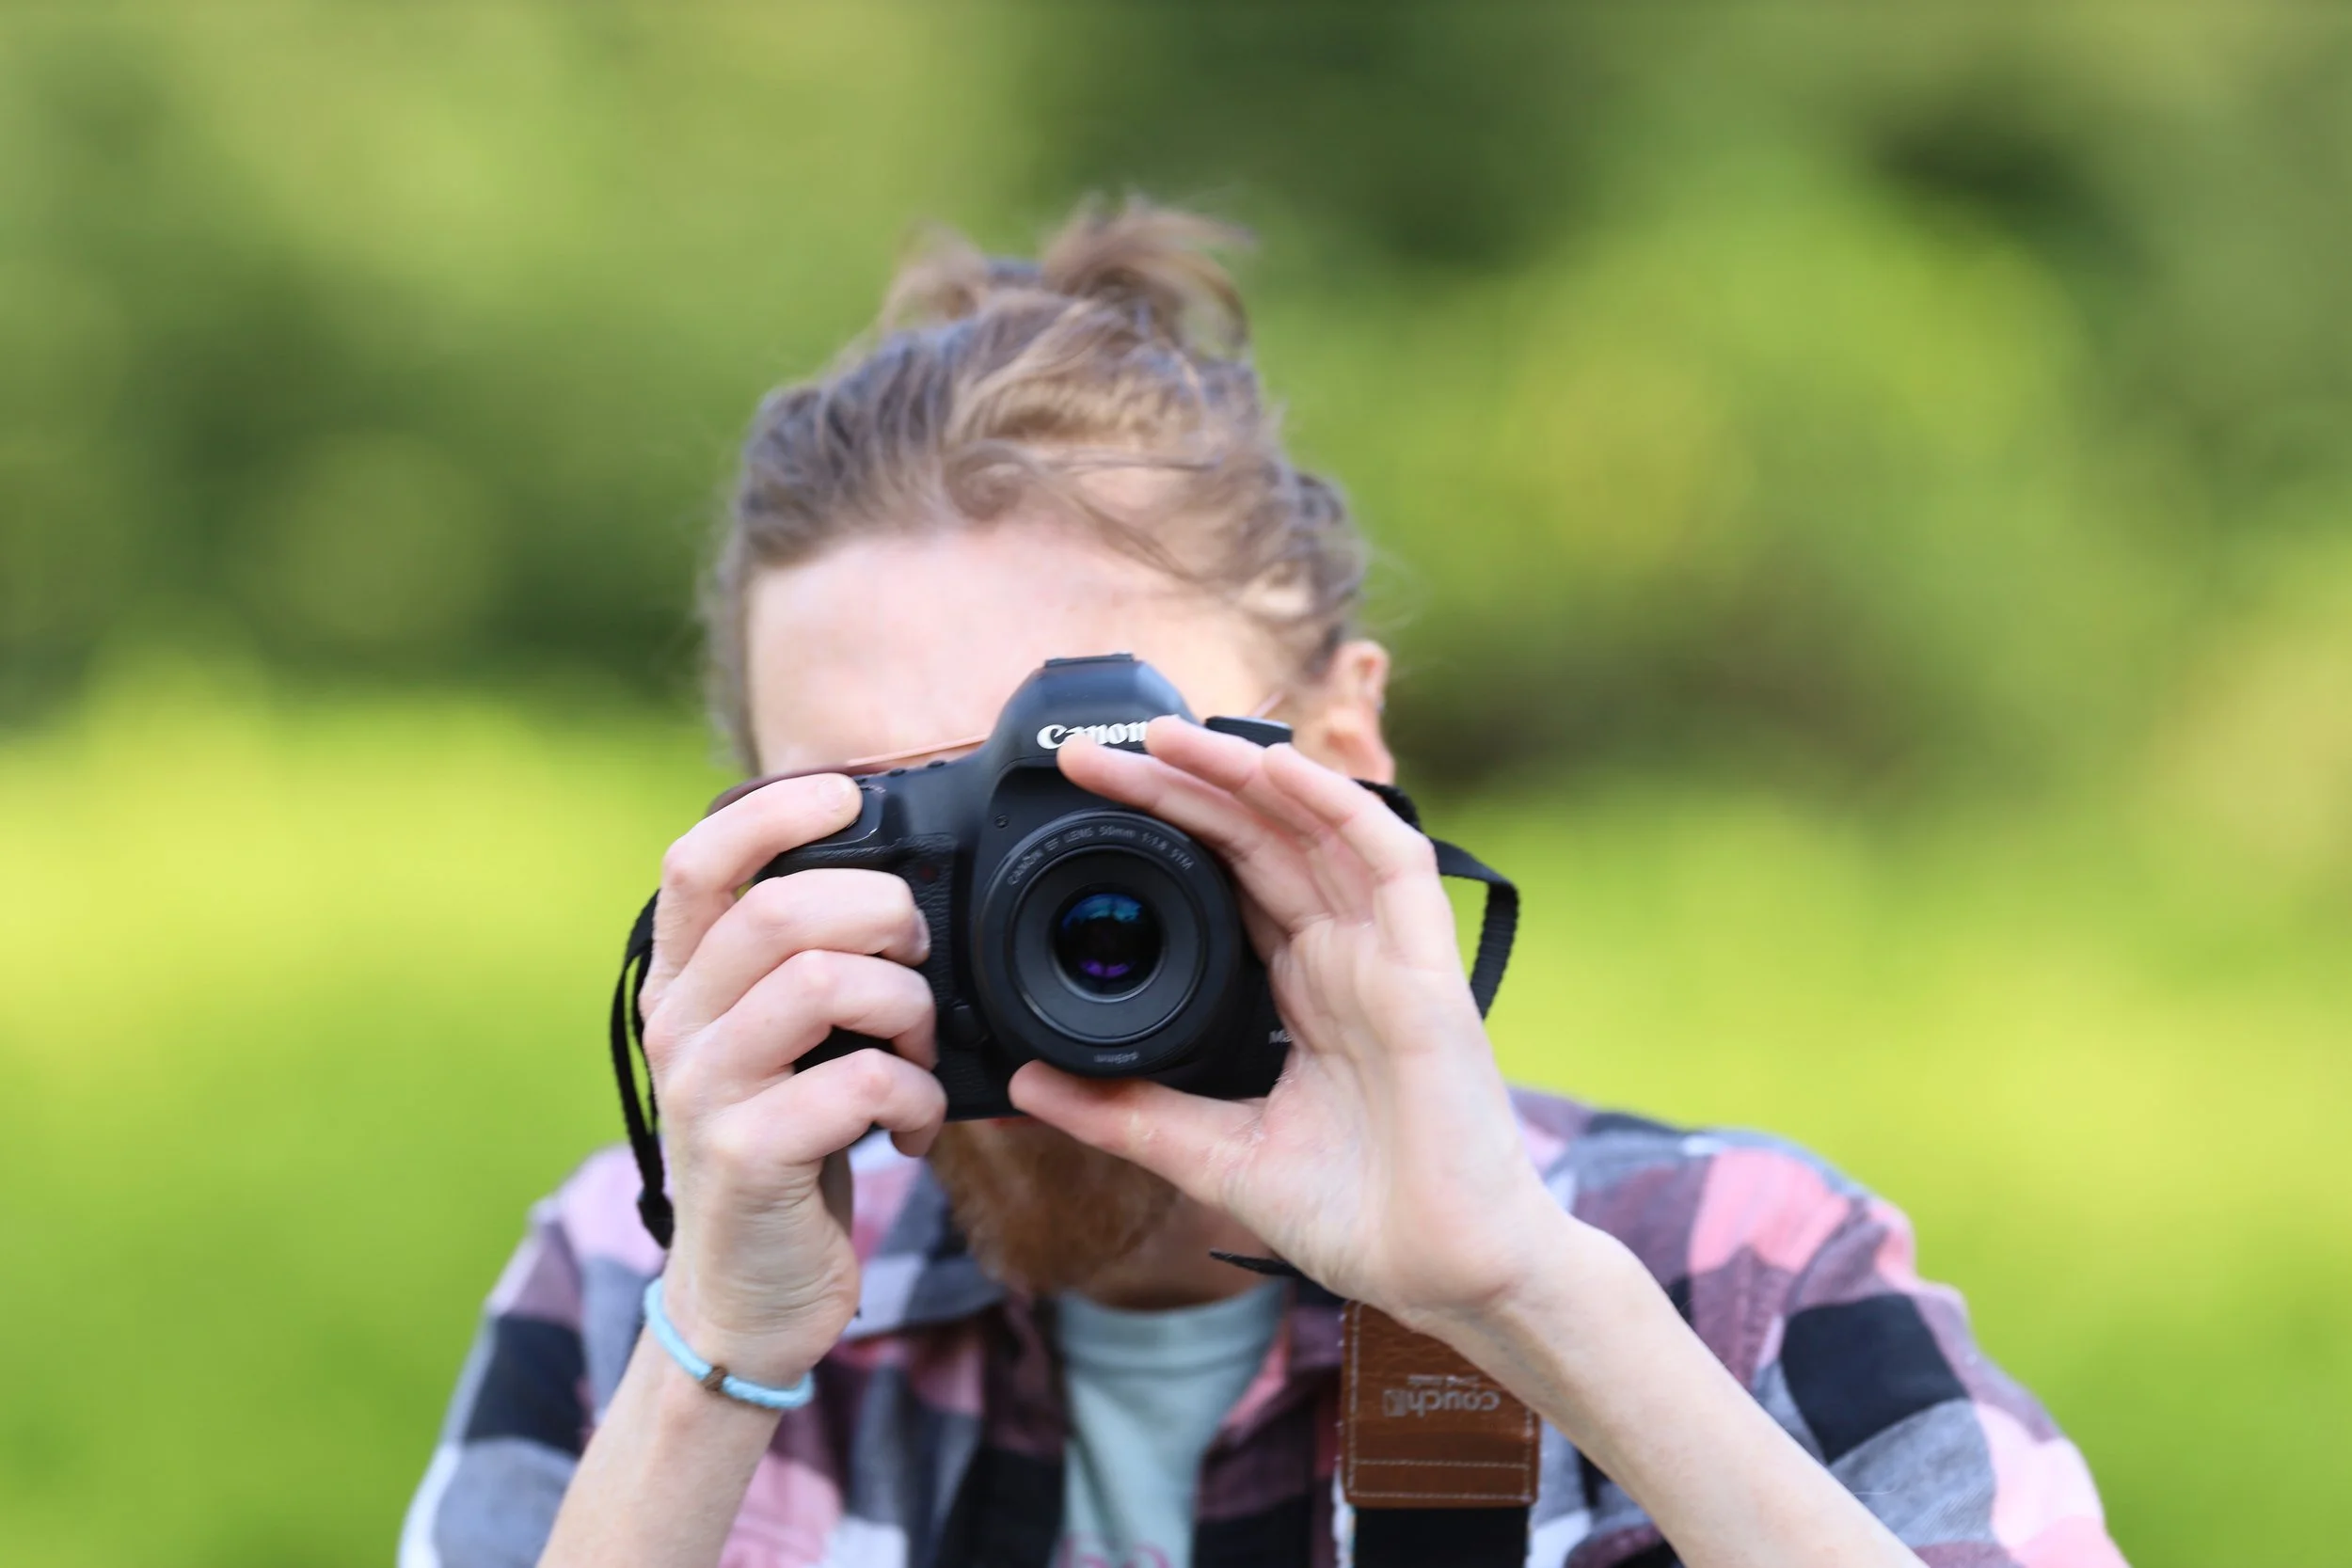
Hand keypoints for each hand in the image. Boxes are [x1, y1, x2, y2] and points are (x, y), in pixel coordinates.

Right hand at [634, 774, 945, 1386]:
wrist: (748, 1297)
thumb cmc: (788, 1150)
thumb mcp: (779, 1046)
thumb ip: (803, 968)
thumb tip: (897, 889)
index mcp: (684, 983)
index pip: (699, 858)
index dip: (777, 812)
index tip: (850, 799)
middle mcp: (678, 1025)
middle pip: (781, 909)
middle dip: (883, 917)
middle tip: (917, 962)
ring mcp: (705, 1090)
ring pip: (825, 983)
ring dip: (908, 1009)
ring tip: (919, 1053)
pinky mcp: (748, 1156)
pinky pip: (860, 1082)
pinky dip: (915, 1098)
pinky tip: (913, 1127)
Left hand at [1016, 721, 1559, 1334]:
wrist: (1446, 1279)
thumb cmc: (1361, 1218)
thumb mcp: (1213, 1157)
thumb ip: (1126, 1113)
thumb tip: (1030, 1081)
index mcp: (1301, 990)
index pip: (1227, 878)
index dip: (1164, 828)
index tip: (1087, 803)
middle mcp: (1344, 959)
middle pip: (1259, 839)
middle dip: (1181, 787)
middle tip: (1096, 753)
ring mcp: (1387, 958)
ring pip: (1316, 829)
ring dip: (1245, 773)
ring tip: (1164, 737)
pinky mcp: (1429, 973)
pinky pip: (1391, 863)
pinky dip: (1336, 808)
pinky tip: (1276, 770)